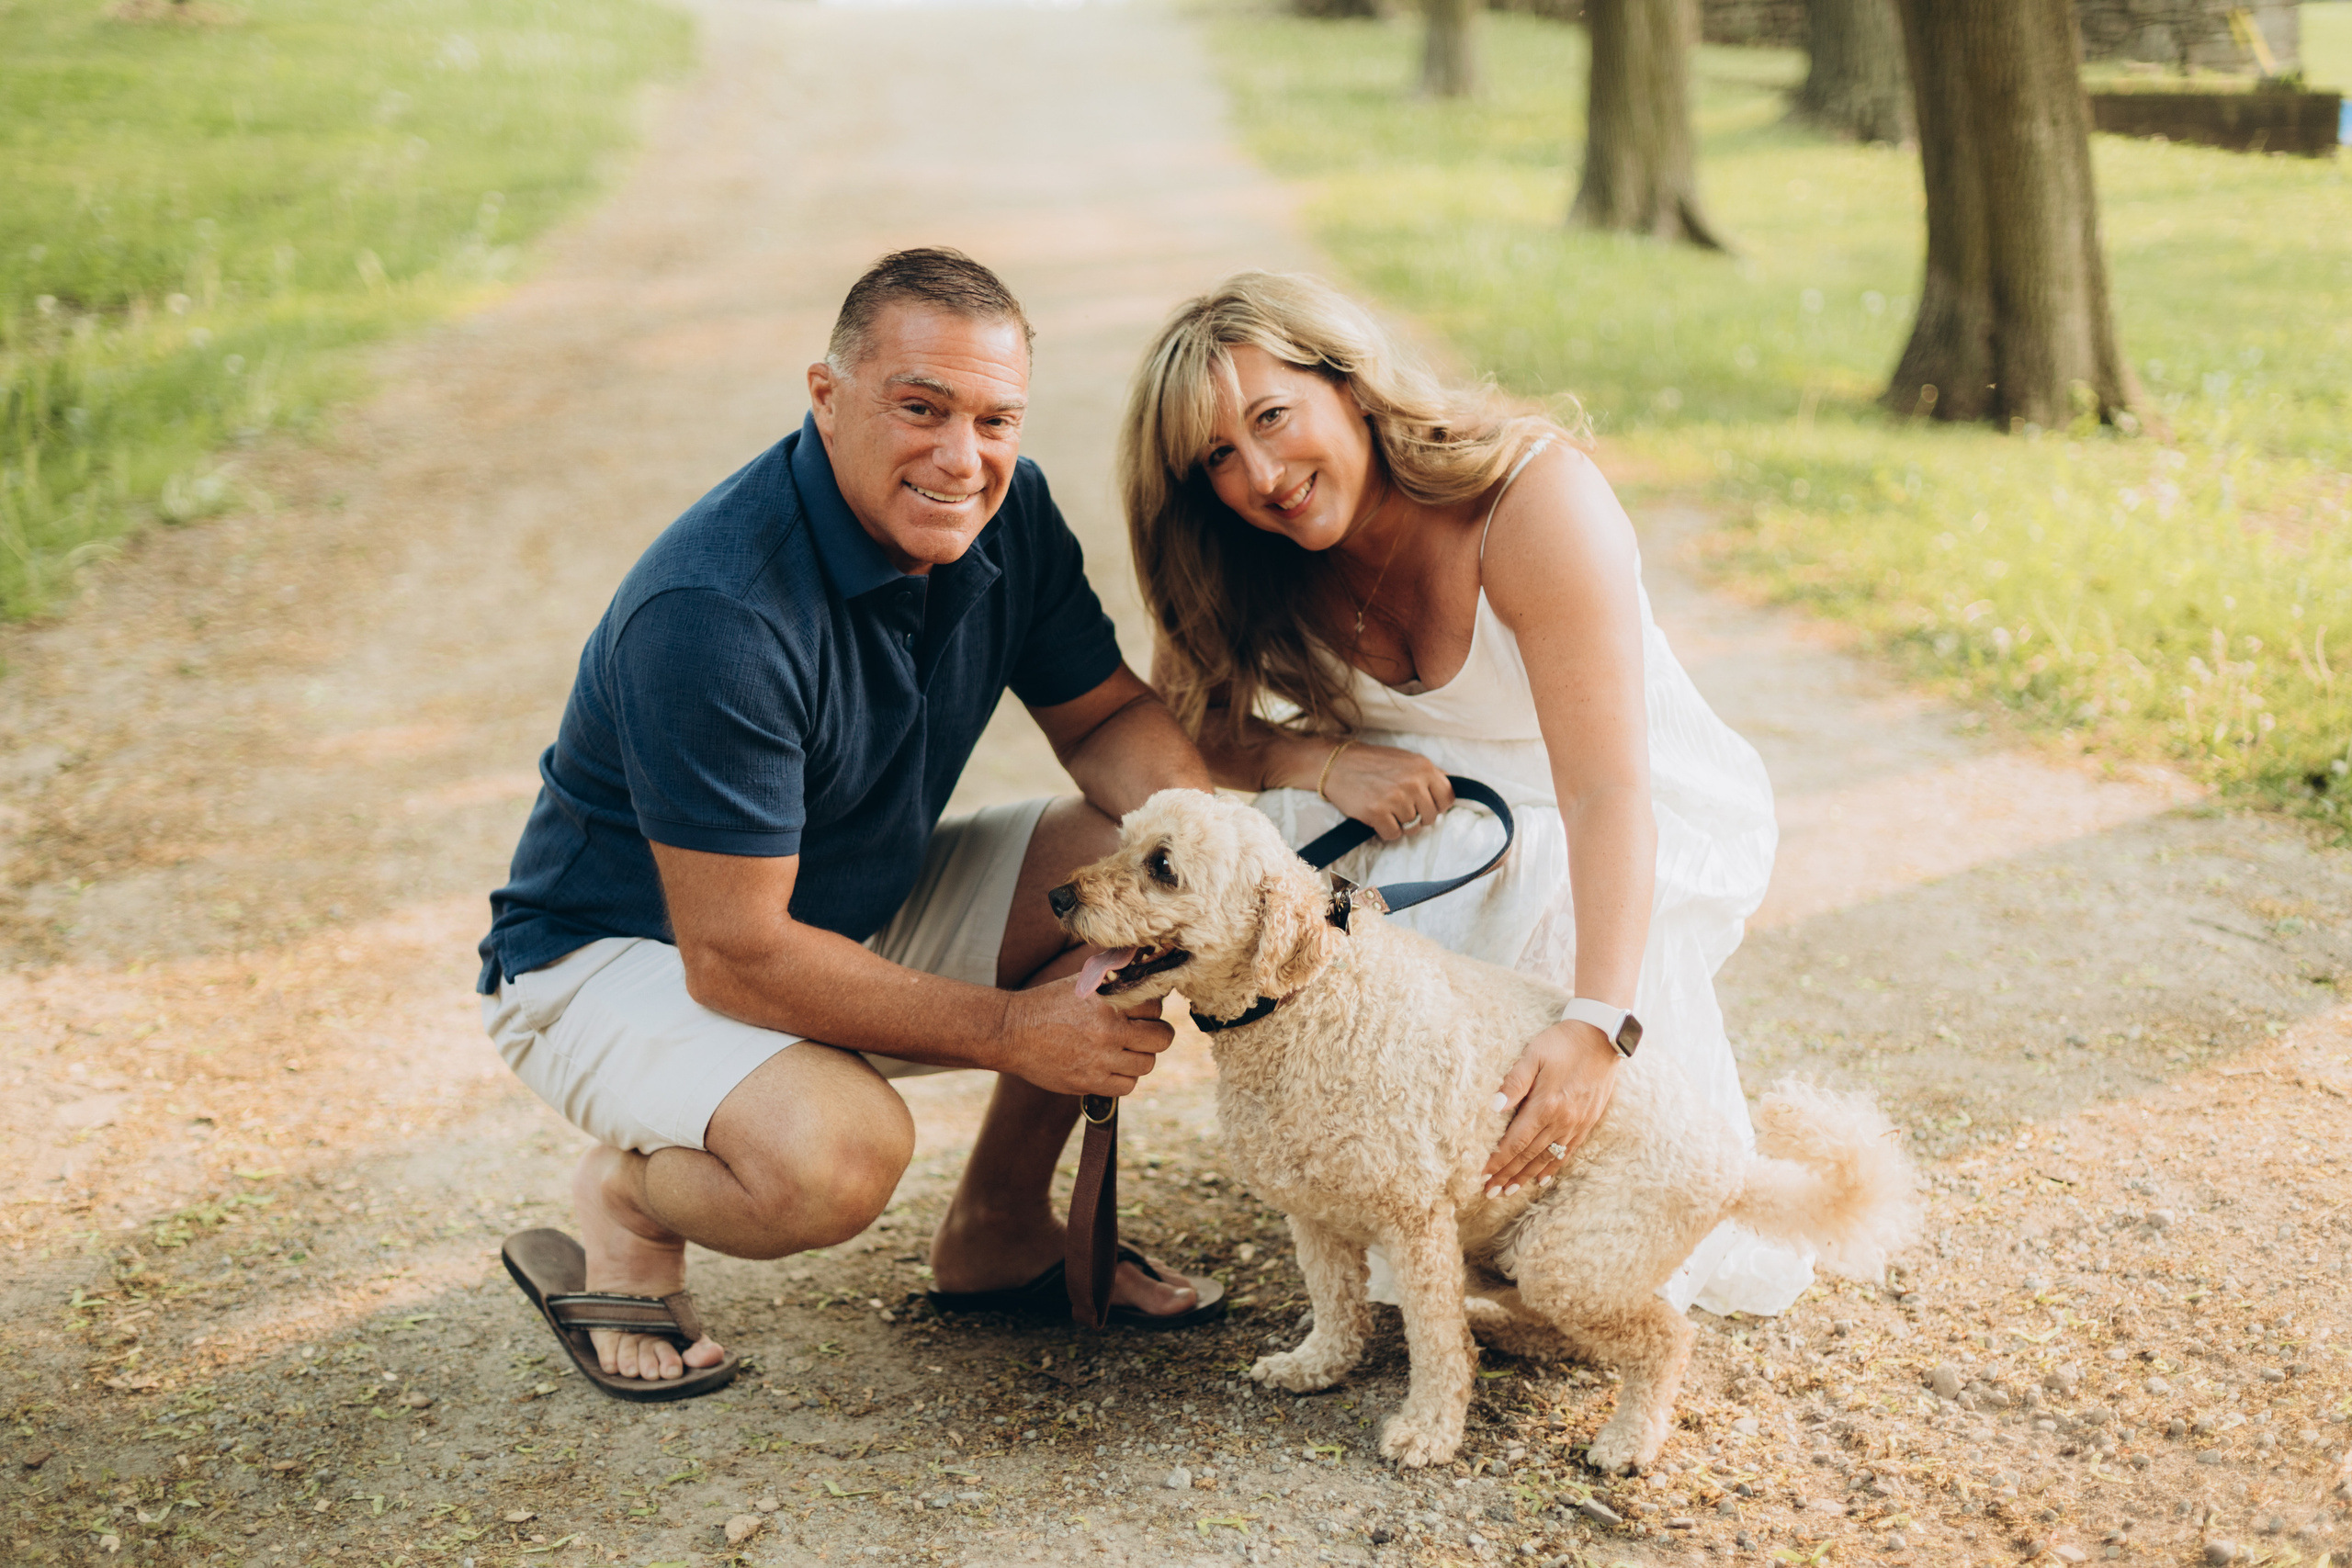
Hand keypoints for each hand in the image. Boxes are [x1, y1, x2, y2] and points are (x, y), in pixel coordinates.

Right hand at [1001, 982, 1173, 1098]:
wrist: (1012, 1032)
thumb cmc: (1048, 1002)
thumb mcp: (1081, 980)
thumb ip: (1113, 973)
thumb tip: (1141, 958)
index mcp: (1108, 1001)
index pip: (1155, 1006)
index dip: (1151, 1008)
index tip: (1142, 1011)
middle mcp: (1108, 1030)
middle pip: (1161, 1038)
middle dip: (1157, 1033)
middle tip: (1146, 1032)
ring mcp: (1099, 1059)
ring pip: (1146, 1064)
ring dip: (1139, 1057)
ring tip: (1125, 1050)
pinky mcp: (1089, 1082)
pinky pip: (1127, 1086)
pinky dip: (1124, 1078)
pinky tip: (1111, 1066)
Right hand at [1318, 742, 1453, 841]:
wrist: (1338, 764)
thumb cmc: (1374, 763)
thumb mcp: (1407, 760)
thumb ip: (1428, 774)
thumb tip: (1451, 788)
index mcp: (1424, 767)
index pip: (1448, 798)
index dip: (1437, 805)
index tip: (1424, 805)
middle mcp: (1413, 782)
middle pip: (1430, 817)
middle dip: (1417, 817)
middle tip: (1400, 808)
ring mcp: (1395, 798)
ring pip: (1411, 827)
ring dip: (1399, 823)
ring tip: (1386, 809)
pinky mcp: (1377, 812)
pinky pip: (1393, 834)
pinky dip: (1385, 830)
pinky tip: (1377, 817)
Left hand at [1483, 1020, 1618, 1195]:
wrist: (1602, 1037)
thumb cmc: (1562, 1042)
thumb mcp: (1533, 1055)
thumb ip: (1514, 1082)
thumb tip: (1493, 1107)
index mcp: (1545, 1105)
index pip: (1516, 1142)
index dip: (1498, 1161)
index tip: (1482, 1175)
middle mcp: (1562, 1120)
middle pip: (1529, 1156)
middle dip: (1507, 1175)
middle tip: (1489, 1192)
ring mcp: (1577, 1124)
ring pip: (1547, 1158)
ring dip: (1526, 1176)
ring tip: (1509, 1191)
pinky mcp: (1588, 1122)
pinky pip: (1567, 1152)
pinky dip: (1552, 1168)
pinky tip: (1541, 1178)